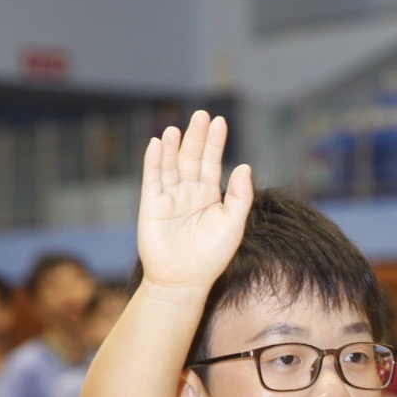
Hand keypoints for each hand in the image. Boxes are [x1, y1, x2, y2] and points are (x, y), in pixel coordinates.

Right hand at [136, 111, 253, 296]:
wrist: (184, 280)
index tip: (220, 121)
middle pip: (192, 158)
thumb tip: (244, 166)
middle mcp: (189, 192)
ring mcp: (169, 197)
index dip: (215, 142)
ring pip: (171, 165)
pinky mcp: (152, 205)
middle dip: (196, 137)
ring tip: (178, 128)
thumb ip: (240, 195)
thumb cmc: (212, 255)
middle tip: (202, 115)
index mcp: (209, 195)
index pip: (212, 162)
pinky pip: (153, 178)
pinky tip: (159, 143)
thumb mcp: (233, 224)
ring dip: (175, 146)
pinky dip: (155, 161)